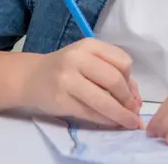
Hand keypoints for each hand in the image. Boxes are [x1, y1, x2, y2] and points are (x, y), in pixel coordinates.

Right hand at [20, 38, 142, 128]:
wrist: (31, 78)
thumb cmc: (66, 69)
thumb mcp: (88, 61)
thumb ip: (112, 73)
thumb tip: (136, 100)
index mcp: (88, 45)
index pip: (122, 61)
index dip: (131, 80)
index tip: (132, 93)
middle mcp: (77, 58)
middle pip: (114, 80)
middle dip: (128, 100)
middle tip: (134, 111)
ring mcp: (67, 79)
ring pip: (103, 100)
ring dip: (120, 115)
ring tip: (129, 122)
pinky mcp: (61, 100)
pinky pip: (90, 113)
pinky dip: (105, 120)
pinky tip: (111, 122)